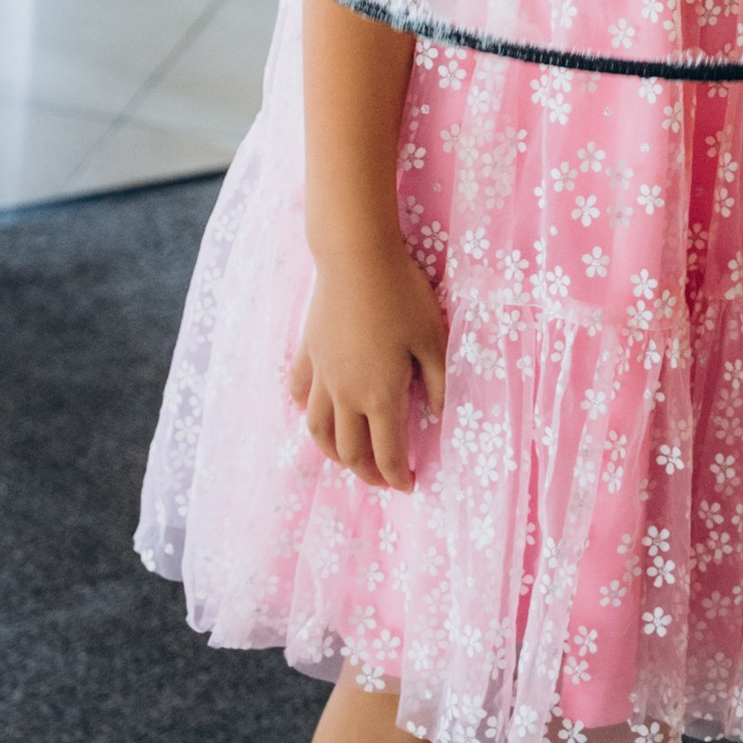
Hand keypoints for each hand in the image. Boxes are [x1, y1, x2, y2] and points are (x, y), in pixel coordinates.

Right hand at [289, 238, 447, 492]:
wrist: (356, 257)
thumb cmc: (402, 295)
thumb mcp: (434, 339)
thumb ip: (439, 382)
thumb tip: (440, 416)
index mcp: (381, 396)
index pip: (387, 453)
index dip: (398, 476)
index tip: (409, 485)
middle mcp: (346, 395)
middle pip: (350, 451)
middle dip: (367, 474)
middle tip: (383, 479)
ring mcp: (323, 375)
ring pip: (319, 431)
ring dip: (334, 453)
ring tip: (349, 458)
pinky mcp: (309, 353)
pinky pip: (302, 393)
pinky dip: (307, 410)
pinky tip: (315, 411)